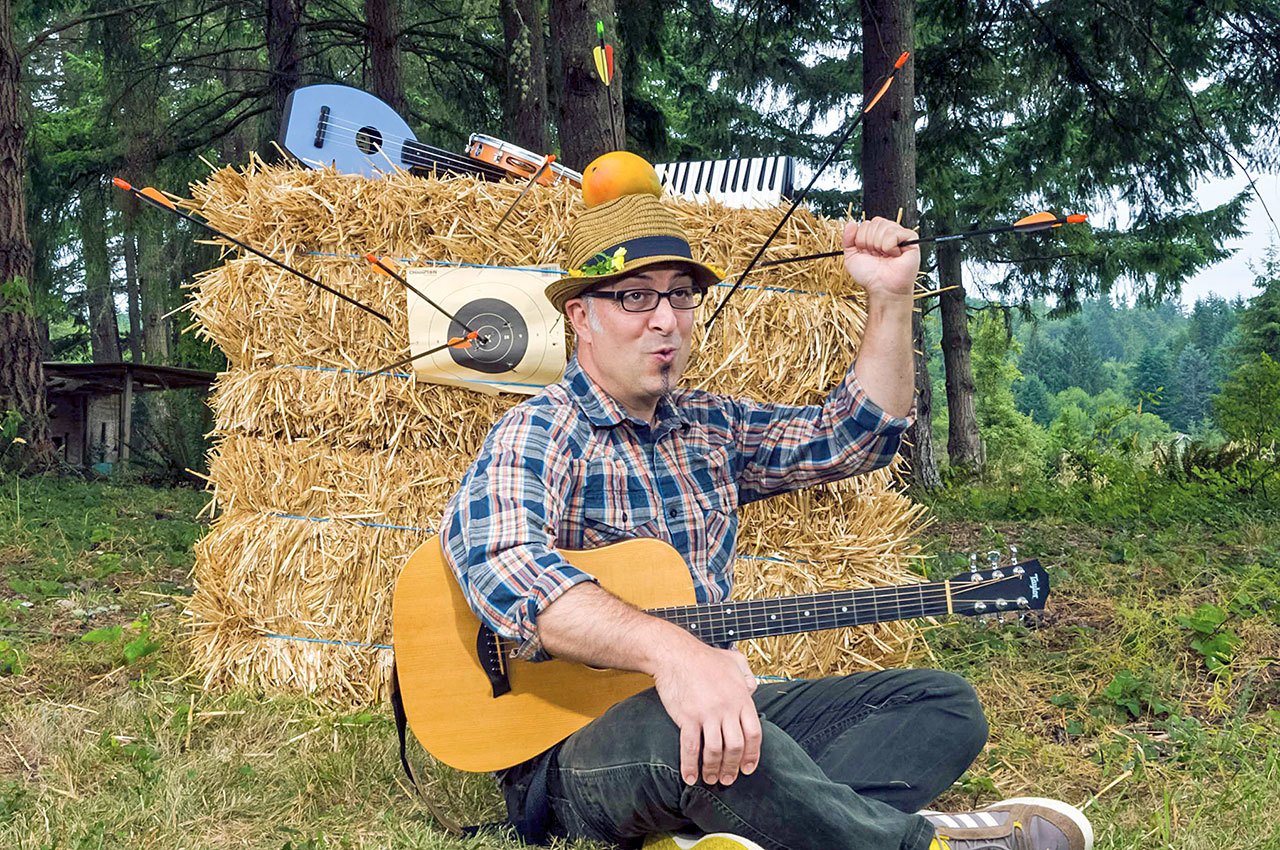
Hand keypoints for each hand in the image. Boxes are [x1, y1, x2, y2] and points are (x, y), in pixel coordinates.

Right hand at [651, 640, 761, 785]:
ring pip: (714, 751)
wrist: (675, 653)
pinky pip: (690, 748)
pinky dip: (690, 766)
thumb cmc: (704, 656)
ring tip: (711, 779)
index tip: (748, 768)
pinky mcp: (687, 717)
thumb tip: (753, 690)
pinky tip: (689, 777)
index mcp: (741, 698)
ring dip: (713, 770)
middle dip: (733, 768)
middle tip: (728, 779)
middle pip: (735, 747)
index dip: (752, 755)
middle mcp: (727, 708)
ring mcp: (707, 714)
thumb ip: (748, 676)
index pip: (754, 734)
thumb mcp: (735, 661)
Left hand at [842, 217, 920, 298]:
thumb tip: (851, 224)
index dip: (862, 239)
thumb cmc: (870, 276)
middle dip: (870, 242)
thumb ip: (848, 240)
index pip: (866, 224)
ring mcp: (899, 235)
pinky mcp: (911, 238)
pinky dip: (889, 246)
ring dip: (880, 245)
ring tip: (886, 256)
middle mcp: (887, 233)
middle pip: (875, 222)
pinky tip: (894, 255)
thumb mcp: (851, 258)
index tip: (867, 253)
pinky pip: (894, 233)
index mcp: (875, 236)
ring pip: (884, 226)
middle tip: (877, 255)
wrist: (883, 289)